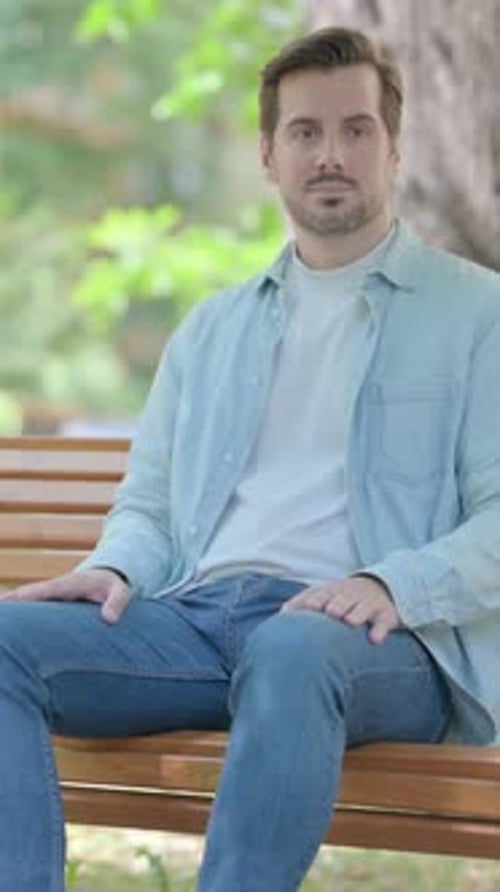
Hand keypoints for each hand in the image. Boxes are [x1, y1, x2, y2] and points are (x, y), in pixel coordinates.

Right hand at [0, 568, 130, 623]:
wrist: (109, 575)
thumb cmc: (113, 585)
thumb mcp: (121, 591)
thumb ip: (117, 602)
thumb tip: (109, 619)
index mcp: (68, 584)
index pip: (42, 591)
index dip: (24, 597)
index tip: (5, 602)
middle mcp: (53, 589)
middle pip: (24, 596)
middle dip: (7, 603)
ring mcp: (47, 596)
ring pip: (22, 602)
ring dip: (8, 610)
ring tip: (0, 630)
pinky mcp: (47, 604)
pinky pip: (27, 609)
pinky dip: (15, 613)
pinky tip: (6, 631)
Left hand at [281, 576, 401, 643]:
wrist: (377, 587)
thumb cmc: (340, 598)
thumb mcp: (324, 595)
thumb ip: (302, 603)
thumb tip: (280, 615)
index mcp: (331, 591)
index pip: (321, 593)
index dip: (314, 600)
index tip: (307, 607)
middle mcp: (349, 595)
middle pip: (342, 598)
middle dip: (336, 604)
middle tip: (330, 612)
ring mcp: (367, 604)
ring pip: (362, 607)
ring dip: (356, 613)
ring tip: (350, 621)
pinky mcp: (385, 615)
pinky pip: (383, 622)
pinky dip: (379, 630)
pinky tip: (374, 639)